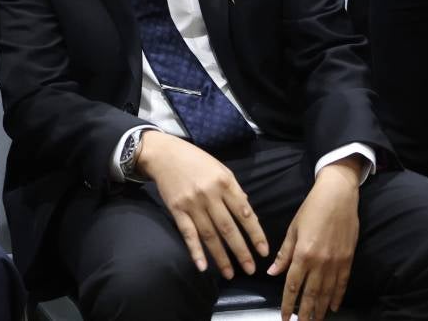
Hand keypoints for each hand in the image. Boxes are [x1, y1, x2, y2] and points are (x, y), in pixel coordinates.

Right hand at [136, 131, 268, 278]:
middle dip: (241, 251)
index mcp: (225, 183)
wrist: (164, 154)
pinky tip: (202, 266)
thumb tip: (247, 212)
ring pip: (210, 235)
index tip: (263, 251)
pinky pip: (188, 233)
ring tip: (230, 274)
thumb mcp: (221, 169)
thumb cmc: (196, 160)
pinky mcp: (176, 209)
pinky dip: (195, 251)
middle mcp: (209, 195)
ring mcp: (192, 203)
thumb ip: (234, 190)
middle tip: (250, 270)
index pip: (244, 213)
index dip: (255, 234)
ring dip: (221, 257)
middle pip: (228, 228)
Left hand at [269, 158, 361, 320]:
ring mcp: (336, 263)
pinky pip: (342, 284)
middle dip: (304, 313)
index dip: (288, 304)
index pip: (293, 285)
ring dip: (320, 310)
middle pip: (311, 294)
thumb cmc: (311, 209)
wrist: (339, 196)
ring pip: (327, 293)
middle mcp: (320, 262)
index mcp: (303, 254)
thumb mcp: (293, 229)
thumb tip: (273, 273)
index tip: (284, 317)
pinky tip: (332, 307)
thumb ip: (285, 253)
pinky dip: (337, 297)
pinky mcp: (348, 260)